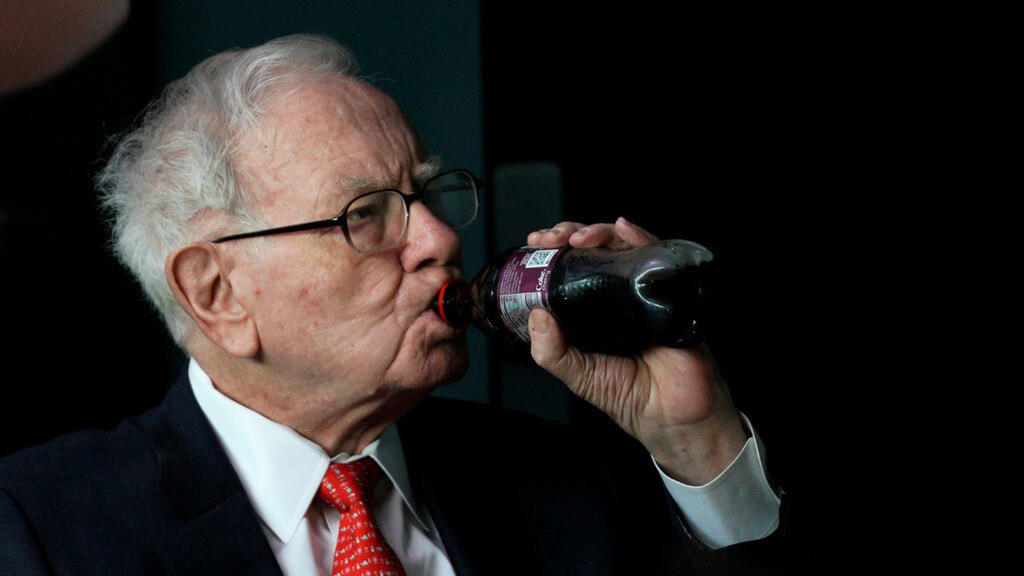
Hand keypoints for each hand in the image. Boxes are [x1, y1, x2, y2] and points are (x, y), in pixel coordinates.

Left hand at [526, 217, 746, 484]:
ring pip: (621, 246)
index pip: (570, 267)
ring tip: (579, 237)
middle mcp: (617, 293)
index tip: (536, 242)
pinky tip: (622, 229)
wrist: (674, 415)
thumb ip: (553, 352)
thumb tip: (535, 316)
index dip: (553, 252)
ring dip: (597, 232)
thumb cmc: (630, 394)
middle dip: (570, 233)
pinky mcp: (670, 290)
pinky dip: (639, 237)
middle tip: (552, 238)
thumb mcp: (579, 375)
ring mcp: (644, 289)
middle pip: (594, 249)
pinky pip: (656, 256)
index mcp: (591, 309)